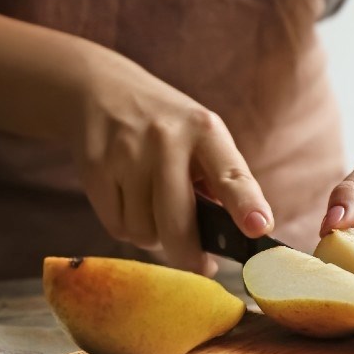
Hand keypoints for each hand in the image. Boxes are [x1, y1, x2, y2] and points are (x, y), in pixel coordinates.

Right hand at [68, 49, 273, 274]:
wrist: (101, 89)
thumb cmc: (166, 127)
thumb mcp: (200, 136)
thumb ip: (217, 181)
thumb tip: (229, 239)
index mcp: (205, 130)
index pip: (230, 174)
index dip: (245, 204)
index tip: (258, 228)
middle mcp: (165, 139)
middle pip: (177, 224)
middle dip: (188, 255)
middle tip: (199, 264)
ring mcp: (126, 153)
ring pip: (144, 233)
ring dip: (153, 235)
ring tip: (154, 208)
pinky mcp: (95, 168)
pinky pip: (116, 227)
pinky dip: (126, 226)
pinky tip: (129, 200)